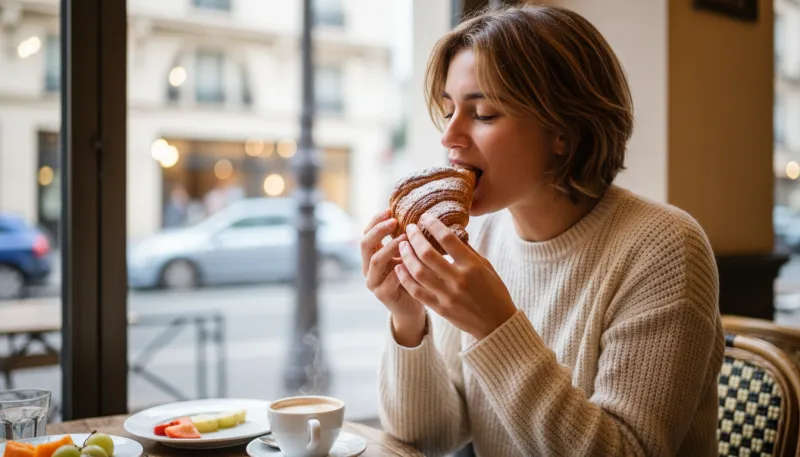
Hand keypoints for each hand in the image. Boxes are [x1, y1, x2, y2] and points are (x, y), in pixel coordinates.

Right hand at [361, 209, 425, 345]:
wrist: (412, 307)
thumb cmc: (411, 277)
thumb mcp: (406, 256)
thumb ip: (404, 240)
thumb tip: (415, 215)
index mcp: (372, 255)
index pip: (366, 233)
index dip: (375, 220)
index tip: (389, 210)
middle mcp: (368, 267)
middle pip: (365, 244)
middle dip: (379, 230)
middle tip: (394, 221)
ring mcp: (373, 282)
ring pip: (375, 260)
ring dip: (390, 247)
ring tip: (405, 239)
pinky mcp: (383, 294)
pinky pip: (389, 280)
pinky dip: (400, 269)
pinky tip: (411, 262)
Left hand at [395, 213, 516, 339]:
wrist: (497, 324)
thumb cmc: (494, 291)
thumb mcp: (486, 267)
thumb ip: (467, 251)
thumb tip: (449, 231)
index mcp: (472, 266)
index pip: (448, 239)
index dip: (433, 225)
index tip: (425, 217)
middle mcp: (459, 280)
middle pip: (428, 254)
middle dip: (415, 238)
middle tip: (409, 227)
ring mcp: (448, 296)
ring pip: (419, 272)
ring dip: (407, 256)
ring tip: (402, 245)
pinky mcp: (440, 309)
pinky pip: (417, 292)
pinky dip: (406, 278)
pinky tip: (399, 267)